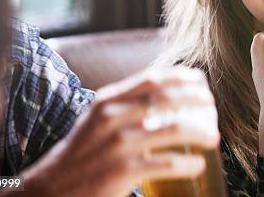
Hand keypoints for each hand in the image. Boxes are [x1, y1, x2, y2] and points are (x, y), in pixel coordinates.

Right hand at [17, 67, 218, 196]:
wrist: (50, 189)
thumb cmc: (81, 154)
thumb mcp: (97, 120)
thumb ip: (125, 106)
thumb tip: (165, 97)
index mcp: (107, 101)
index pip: (152, 79)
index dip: (181, 77)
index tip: (200, 81)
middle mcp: (112, 117)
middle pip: (168, 99)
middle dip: (197, 100)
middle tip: (212, 108)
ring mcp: (118, 144)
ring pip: (174, 129)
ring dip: (201, 132)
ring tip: (213, 138)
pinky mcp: (123, 172)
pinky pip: (167, 163)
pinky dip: (189, 163)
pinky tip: (198, 164)